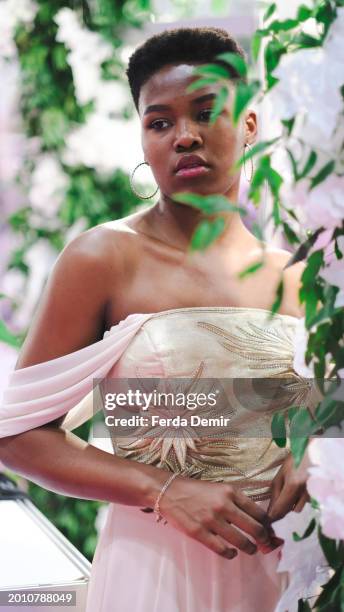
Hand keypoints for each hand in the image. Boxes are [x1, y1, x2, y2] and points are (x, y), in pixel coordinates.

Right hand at [159, 477, 283, 559]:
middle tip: (264, 544)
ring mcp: (211, 520)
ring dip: (250, 549)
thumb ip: (236, 502)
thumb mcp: (219, 488)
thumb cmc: (196, 490)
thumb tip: (257, 520)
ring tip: (250, 549)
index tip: (268, 531)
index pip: (259, 512)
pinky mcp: (199, 533)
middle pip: (255, 528)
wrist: (168, 491)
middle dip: (264, 540)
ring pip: (242, 542)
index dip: (267, 525)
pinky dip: (231, 554)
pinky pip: (222, 550)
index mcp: (230, 491)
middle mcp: (223, 505)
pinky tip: (232, 552)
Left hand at [267, 451, 310, 521]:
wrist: (312, 454)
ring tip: (289, 491)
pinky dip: (299, 501)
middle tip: (275, 504)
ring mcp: (312, 494)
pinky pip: (304, 504)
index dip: (273, 516)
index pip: (281, 508)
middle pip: (290, 510)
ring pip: (298, 508)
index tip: (266, 520)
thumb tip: (270, 510)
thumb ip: (275, 493)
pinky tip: (298, 490)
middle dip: (281, 510)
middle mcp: (304, 492)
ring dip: (291, 505)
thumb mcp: (281, 475)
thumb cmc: (294, 461)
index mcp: (293, 485)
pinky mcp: (316, 495)